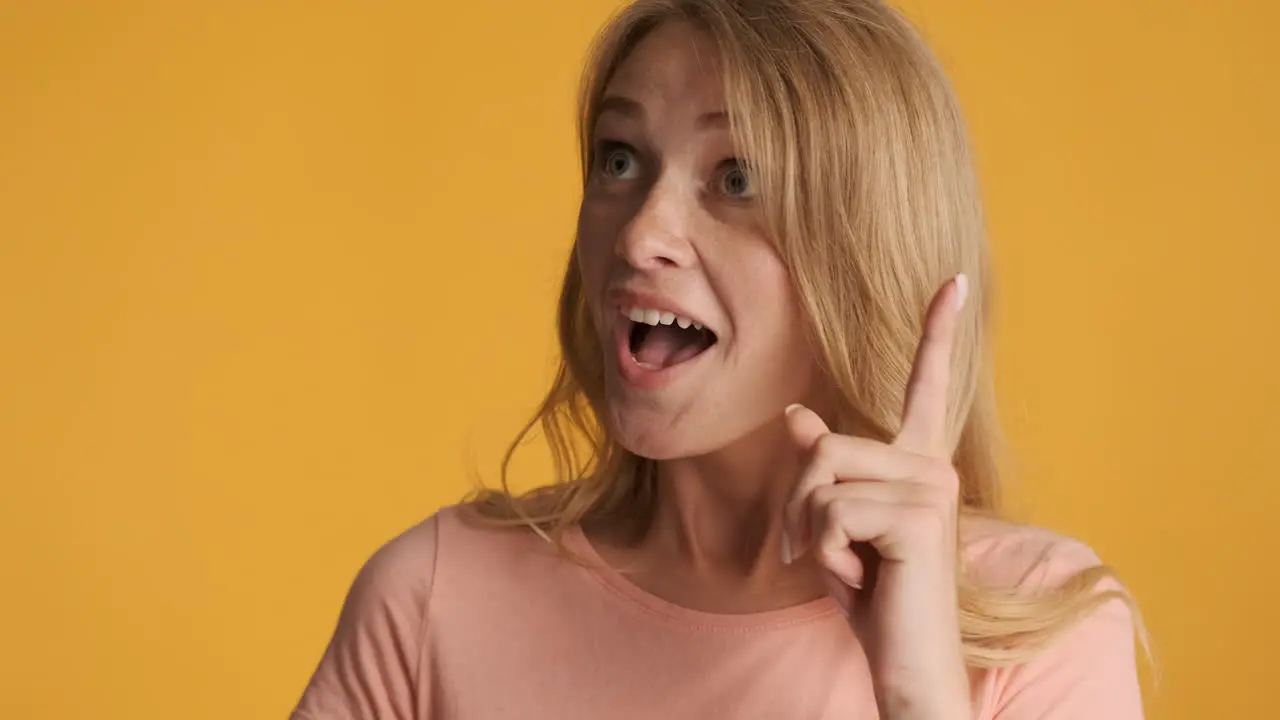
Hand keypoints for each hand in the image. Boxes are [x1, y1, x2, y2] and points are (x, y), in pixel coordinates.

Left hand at [782, 274, 970, 719]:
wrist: (907, 663)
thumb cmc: (874, 597)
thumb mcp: (835, 526)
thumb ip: (824, 470)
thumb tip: (797, 413)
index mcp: (920, 464)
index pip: (928, 386)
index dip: (939, 332)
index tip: (955, 281)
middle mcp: (933, 467)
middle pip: (822, 446)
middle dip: (797, 505)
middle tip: (812, 552)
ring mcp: (931, 488)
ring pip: (819, 475)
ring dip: (807, 531)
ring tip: (842, 567)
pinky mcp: (919, 515)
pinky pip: (829, 511)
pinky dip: (822, 553)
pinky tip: (857, 579)